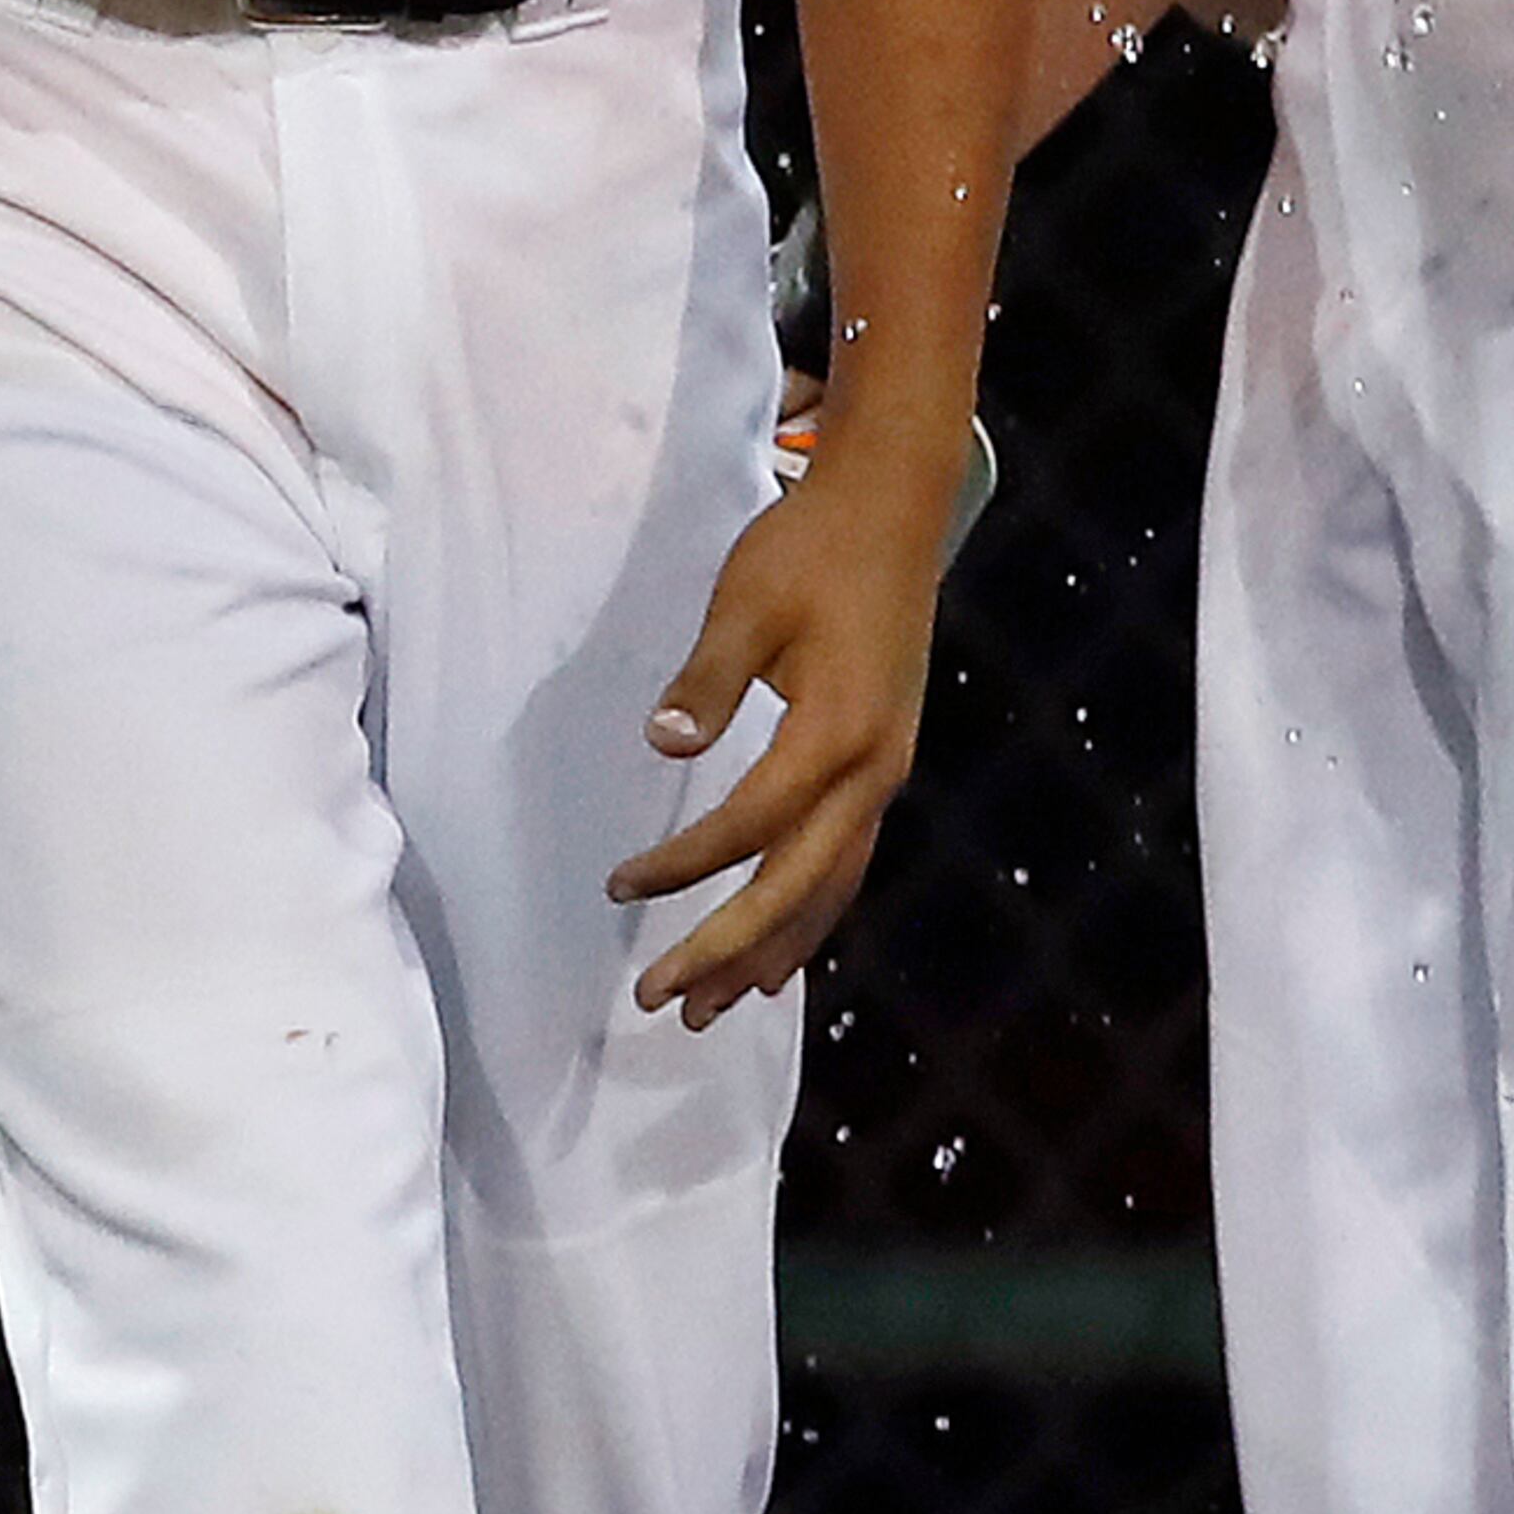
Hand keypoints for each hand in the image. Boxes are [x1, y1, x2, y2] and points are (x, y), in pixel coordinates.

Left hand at [606, 450, 949, 1029]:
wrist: (893, 507)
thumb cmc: (811, 548)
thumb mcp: (746, 602)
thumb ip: (707, 681)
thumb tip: (661, 745)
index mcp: (836, 731)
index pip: (750, 824)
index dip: (684, 864)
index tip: (620, 884)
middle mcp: (874, 770)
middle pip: (798, 888)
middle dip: (729, 950)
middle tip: (663, 1001)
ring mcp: (887, 771)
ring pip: (830, 888)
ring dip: (771, 950)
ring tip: (715, 1006)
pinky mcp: (886, 761)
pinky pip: (847, 862)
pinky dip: (809, 914)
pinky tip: (778, 949)